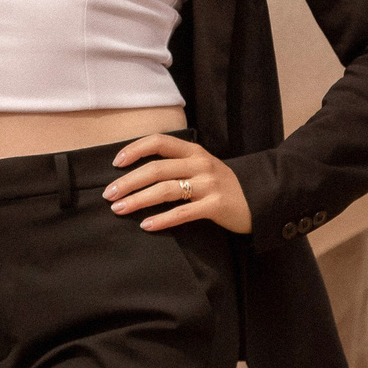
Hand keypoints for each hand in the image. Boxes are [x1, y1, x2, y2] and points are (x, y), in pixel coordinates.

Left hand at [103, 133, 251, 233]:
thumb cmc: (221, 185)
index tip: (116, 163)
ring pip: (166, 189)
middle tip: (109, 194)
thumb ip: (177, 165)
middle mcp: (200, 164)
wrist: (259, 199)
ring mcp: (209, 184)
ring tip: (120, 209)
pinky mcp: (215, 205)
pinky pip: (182, 213)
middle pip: (157, 169)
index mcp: (194, 151)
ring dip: (138, 200)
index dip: (135, 149)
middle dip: (129, 182)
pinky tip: (146, 225)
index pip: (159, 142)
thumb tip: (138, 174)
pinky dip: (162, 219)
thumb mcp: (201, 167)